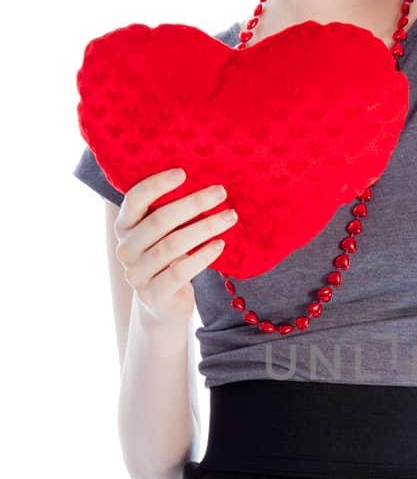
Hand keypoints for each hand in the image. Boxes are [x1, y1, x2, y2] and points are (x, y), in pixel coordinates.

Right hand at [114, 168, 237, 325]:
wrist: (161, 306)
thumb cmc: (167, 260)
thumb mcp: (162, 235)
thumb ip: (169, 213)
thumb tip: (206, 182)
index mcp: (124, 226)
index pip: (134, 199)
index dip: (157, 184)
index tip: (183, 172)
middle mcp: (125, 249)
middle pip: (159, 221)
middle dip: (193, 203)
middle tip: (221, 192)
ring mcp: (136, 274)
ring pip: (171, 245)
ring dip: (204, 228)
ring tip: (230, 217)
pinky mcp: (153, 294)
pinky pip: (180, 271)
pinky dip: (202, 256)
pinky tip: (220, 244)